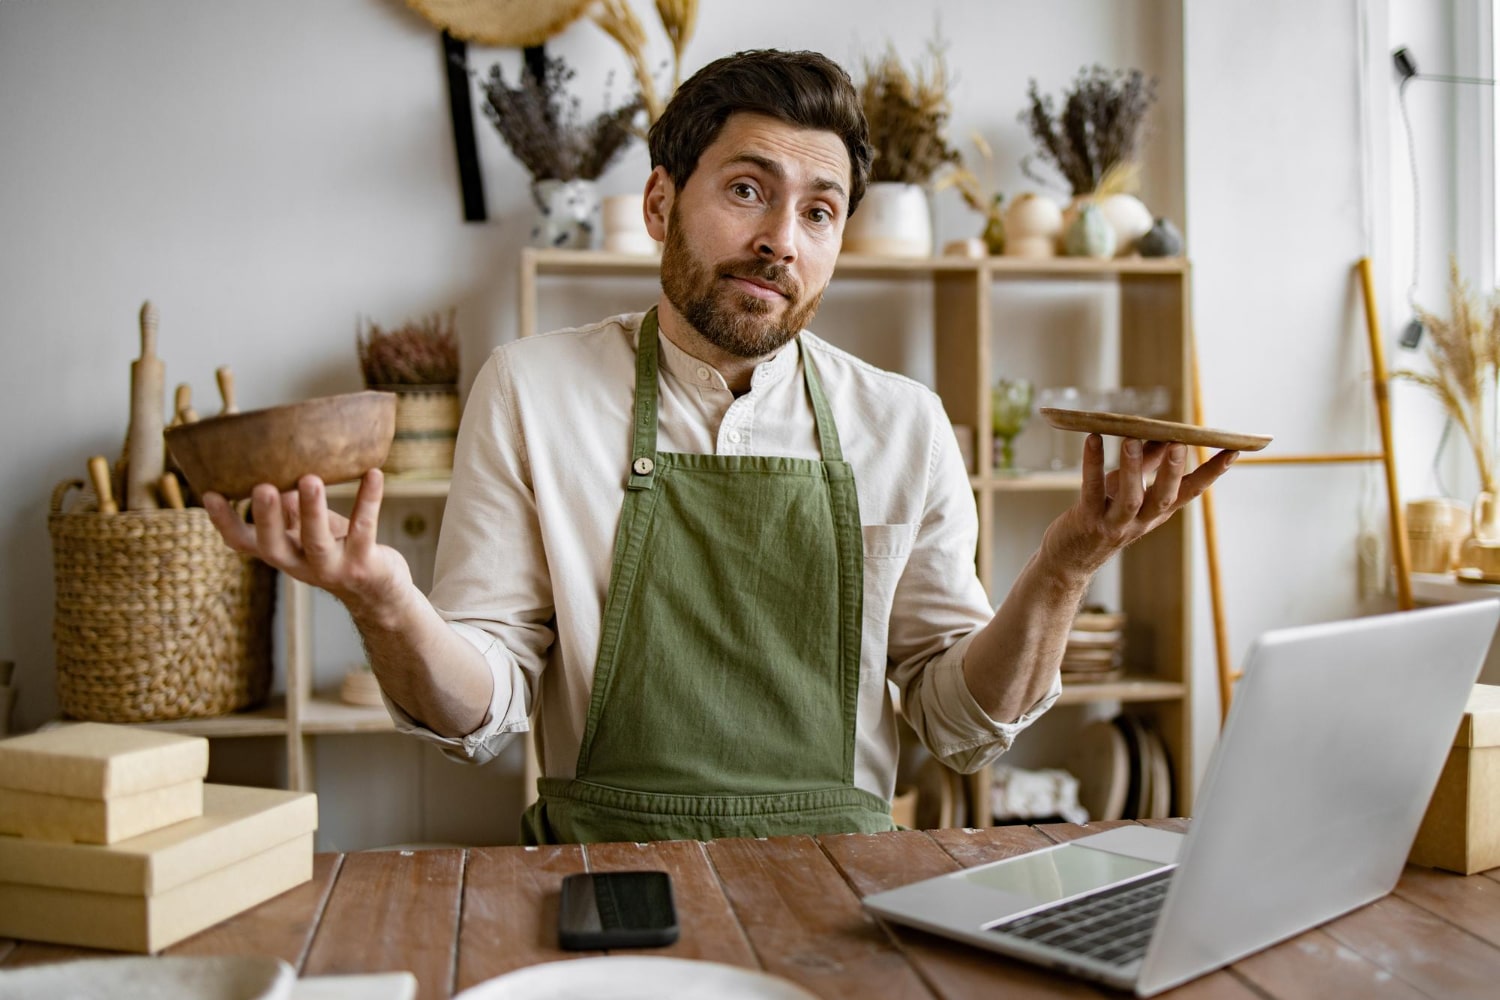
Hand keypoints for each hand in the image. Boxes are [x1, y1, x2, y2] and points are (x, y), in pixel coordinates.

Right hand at [203, 470, 414, 627]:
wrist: (378, 593)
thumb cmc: (338, 549)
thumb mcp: (307, 530)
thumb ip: (289, 507)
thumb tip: (273, 469)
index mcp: (281, 553)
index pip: (242, 542)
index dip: (223, 522)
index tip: (208, 493)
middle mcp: (300, 565)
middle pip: (273, 546)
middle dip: (266, 518)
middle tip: (261, 488)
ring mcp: (331, 568)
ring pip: (317, 542)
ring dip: (312, 510)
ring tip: (310, 479)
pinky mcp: (363, 564)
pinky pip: (365, 529)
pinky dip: (368, 500)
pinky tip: (374, 474)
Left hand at [1040, 433, 1236, 581]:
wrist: (1069, 559)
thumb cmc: (1101, 516)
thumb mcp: (1126, 488)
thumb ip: (1146, 462)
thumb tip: (1164, 434)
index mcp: (1157, 512)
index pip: (1191, 492)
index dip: (1212, 473)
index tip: (1234, 451)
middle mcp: (1141, 521)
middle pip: (1163, 498)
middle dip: (1173, 472)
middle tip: (1179, 445)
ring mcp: (1115, 524)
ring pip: (1130, 499)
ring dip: (1133, 469)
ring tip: (1131, 439)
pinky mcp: (1088, 521)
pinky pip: (1091, 490)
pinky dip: (1092, 464)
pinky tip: (1093, 440)